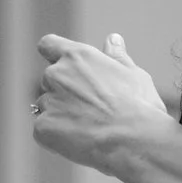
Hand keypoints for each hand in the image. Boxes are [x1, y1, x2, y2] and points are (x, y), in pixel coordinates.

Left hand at [33, 32, 170, 173]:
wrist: (133, 141)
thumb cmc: (138, 108)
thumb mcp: (133, 75)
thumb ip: (117, 57)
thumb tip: (112, 39)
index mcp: (77, 56)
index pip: (48, 45)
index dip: (52, 55)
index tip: (60, 66)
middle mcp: (57, 74)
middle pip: (49, 81)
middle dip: (63, 93)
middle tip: (89, 111)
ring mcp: (48, 101)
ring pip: (46, 108)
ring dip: (60, 116)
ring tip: (88, 130)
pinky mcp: (43, 127)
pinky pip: (43, 131)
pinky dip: (55, 138)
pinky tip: (79, 143)